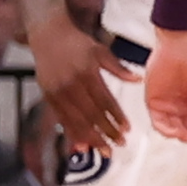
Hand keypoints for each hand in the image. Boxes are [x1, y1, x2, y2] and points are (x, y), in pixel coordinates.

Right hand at [33, 18, 138, 152]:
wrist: (48, 35)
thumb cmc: (78, 43)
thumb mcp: (100, 51)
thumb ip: (118, 68)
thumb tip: (138, 79)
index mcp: (86, 72)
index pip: (104, 100)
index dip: (116, 115)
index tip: (127, 129)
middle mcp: (70, 84)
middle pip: (90, 114)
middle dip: (106, 131)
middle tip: (120, 144)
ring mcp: (57, 92)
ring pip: (75, 120)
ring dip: (90, 137)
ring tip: (104, 150)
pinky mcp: (47, 96)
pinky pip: (62, 119)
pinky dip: (72, 133)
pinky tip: (82, 145)